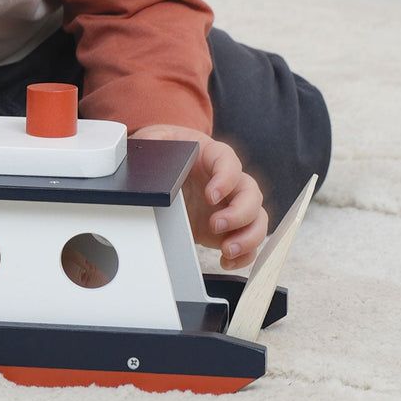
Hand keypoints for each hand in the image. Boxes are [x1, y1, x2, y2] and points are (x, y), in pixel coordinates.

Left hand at [131, 125, 268, 268]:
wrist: (167, 161)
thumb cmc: (165, 147)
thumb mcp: (155, 140)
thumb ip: (153, 142)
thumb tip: (144, 152)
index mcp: (213, 155)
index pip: (229, 162)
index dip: (225, 179)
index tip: (211, 195)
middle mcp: (229, 180)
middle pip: (250, 193)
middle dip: (239, 213)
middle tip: (215, 224)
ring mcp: (230, 204)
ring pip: (257, 218)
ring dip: (248, 237)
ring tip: (228, 249)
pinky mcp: (228, 226)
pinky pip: (248, 240)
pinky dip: (244, 254)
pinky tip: (227, 260)